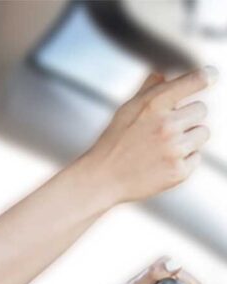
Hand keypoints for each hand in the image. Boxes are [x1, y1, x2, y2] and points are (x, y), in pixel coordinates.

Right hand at [79, 66, 216, 204]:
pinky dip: (183, 160)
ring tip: (164, 147)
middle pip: (201, 109)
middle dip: (187, 117)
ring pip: (202, 133)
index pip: (196, 81)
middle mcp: (166, 124)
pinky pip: (196, 157)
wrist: (102, 178)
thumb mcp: (126, 110)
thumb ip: (148, 91)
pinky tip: (162, 162)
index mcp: (153, 105)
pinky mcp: (178, 170)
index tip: (211, 76)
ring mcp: (174, 148)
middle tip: (166, 129)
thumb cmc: (113, 143)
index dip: (207, 76)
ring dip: (189, 138)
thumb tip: (162, 75)